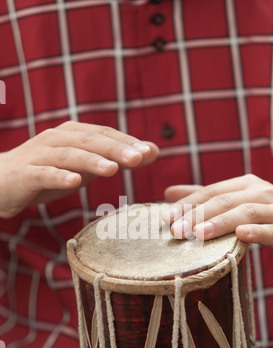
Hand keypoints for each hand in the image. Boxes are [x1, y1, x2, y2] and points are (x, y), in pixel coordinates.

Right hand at [0, 121, 158, 217]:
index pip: (104, 134)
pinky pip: (43, 174)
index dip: (127, 142)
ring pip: (68, 155)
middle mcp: (57, 139)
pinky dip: (59, 176)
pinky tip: (74, 182)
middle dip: (115, 148)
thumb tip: (152, 152)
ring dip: (91, 161)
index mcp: (72, 135)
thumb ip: (114, 159)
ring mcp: (39, 155)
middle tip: (139, 157)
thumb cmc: (48, 173)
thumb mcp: (84, 167)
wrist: (1, 183)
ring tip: (112, 169)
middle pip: (90, 141)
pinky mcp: (25, 174)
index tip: (151, 151)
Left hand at [163, 174, 272, 265]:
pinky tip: (241, 235)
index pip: (211, 191)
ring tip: (198, 234)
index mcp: (248, 185)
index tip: (165, 217)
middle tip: (175, 230)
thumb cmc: (271, 219)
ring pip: (247, 212)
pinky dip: (257, 232)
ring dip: (220, 222)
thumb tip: (168, 193)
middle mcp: (263, 193)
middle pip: (225, 200)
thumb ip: (206, 199)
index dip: (188, 203)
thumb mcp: (240, 204)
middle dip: (197, 214)